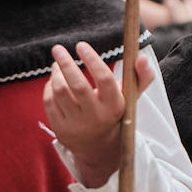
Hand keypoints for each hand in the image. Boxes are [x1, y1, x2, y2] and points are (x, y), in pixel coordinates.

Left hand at [43, 41, 154, 188]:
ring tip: (57, 63)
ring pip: (60, 92)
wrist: (98, 146)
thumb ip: (141, 76)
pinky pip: (50, 101)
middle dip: (66, 63)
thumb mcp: (130, 97)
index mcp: (115, 106)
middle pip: (78, 85)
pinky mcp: (61, 129)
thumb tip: (142, 57)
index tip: (81, 45)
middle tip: (58, 48)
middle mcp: (96, 116)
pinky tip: (54, 80)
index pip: (104, 79)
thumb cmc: (114, 112)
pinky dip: (50, 86)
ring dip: (56, 73)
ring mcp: (77, 124)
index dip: (92, 60)